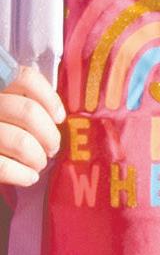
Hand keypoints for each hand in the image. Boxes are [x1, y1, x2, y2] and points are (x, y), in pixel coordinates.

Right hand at [0, 67, 64, 187]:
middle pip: (29, 112)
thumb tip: (57, 115)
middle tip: (51, 148)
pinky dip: (24, 175)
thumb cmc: (2, 124)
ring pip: (21, 142)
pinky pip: (5, 168)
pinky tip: (29, 177)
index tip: (59, 117)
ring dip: (38, 158)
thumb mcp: (7, 105)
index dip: (50, 99)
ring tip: (38, 163)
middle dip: (50, 136)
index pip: (26, 78)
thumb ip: (23, 102)